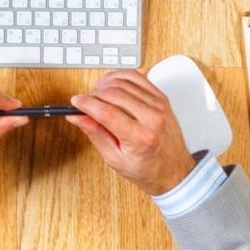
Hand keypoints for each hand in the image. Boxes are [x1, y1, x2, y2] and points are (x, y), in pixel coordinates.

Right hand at [68, 70, 196, 195]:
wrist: (175, 171)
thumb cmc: (147, 170)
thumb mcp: (115, 159)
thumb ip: (95, 134)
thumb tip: (76, 116)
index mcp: (140, 138)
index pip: (106, 111)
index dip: (85, 104)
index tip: (75, 103)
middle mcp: (152, 118)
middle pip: (112, 94)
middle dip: (93, 96)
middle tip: (86, 104)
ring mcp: (158, 105)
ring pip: (122, 82)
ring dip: (104, 86)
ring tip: (98, 97)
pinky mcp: (161, 98)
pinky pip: (136, 77)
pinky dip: (119, 77)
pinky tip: (112, 86)